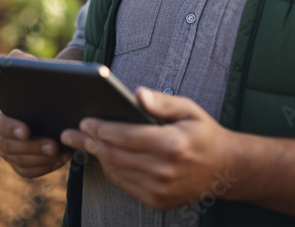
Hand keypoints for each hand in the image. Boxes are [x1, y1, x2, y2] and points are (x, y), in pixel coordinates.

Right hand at [0, 49, 70, 177]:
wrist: (54, 94)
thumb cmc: (41, 77)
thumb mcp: (32, 65)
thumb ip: (22, 61)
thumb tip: (17, 59)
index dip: (8, 127)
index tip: (26, 131)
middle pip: (5, 146)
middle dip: (30, 147)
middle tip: (53, 145)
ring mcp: (4, 149)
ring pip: (17, 160)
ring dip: (40, 158)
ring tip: (62, 152)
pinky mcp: (17, 161)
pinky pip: (26, 171)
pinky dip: (43, 168)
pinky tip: (61, 160)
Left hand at [60, 87, 238, 209]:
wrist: (224, 169)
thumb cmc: (203, 133)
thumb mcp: (189, 110)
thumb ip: (162, 102)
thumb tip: (137, 93)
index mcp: (172, 144)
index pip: (126, 136)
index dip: (102, 129)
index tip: (85, 120)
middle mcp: (164, 170)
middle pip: (115, 155)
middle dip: (90, 142)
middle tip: (70, 133)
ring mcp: (159, 189)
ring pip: (116, 171)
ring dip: (97, 157)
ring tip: (82, 143)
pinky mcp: (156, 201)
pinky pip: (124, 184)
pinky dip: (111, 170)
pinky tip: (104, 157)